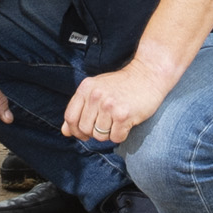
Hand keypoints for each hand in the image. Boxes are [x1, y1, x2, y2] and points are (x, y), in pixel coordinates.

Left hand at [62, 59, 178, 144]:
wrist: (148, 74)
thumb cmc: (122, 84)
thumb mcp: (96, 90)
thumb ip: (79, 109)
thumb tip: (65, 131)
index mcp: (85, 88)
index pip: (70, 117)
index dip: (75, 130)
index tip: (84, 132)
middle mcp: (95, 96)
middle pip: (84, 129)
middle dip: (94, 133)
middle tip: (106, 125)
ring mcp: (109, 105)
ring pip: (100, 136)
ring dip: (109, 134)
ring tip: (117, 121)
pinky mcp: (123, 115)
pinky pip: (116, 137)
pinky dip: (121, 135)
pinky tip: (126, 123)